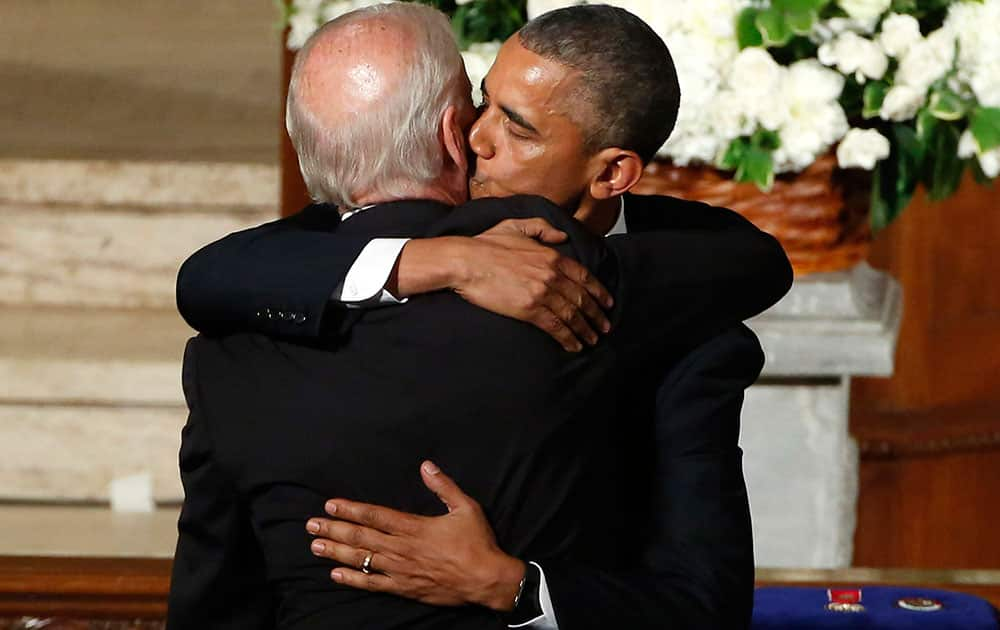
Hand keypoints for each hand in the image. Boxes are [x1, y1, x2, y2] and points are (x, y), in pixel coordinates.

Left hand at [306, 461, 525, 610]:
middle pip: (361, 538)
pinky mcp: (405, 588)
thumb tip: (426, 465)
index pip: (375, 516)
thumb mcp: (466, 508)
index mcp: (415, 527)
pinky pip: (374, 584)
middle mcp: (403, 548)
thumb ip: (444, 486)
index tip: (330, 505)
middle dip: (334, 530)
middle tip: (311, 526)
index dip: (350, 510)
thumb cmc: (478, 543)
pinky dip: (354, 579)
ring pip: (363, 560)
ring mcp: (402, 570)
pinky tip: (336, 574)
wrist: (487, 580)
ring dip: (337, 552)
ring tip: (315, 547)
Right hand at [396, 219, 612, 351]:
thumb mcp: (516, 225)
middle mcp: (551, 274)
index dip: (598, 291)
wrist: (465, 261)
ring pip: (572, 315)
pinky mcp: (529, 310)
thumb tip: (562, 236)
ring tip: (593, 339)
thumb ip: (543, 228)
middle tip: (605, 326)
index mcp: (551, 255)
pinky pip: (555, 326)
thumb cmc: (485, 244)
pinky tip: (574, 345)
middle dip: (596, 314)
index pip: (584, 276)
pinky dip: (568, 337)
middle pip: (582, 298)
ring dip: (585, 329)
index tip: (607, 302)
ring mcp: (542, 293)